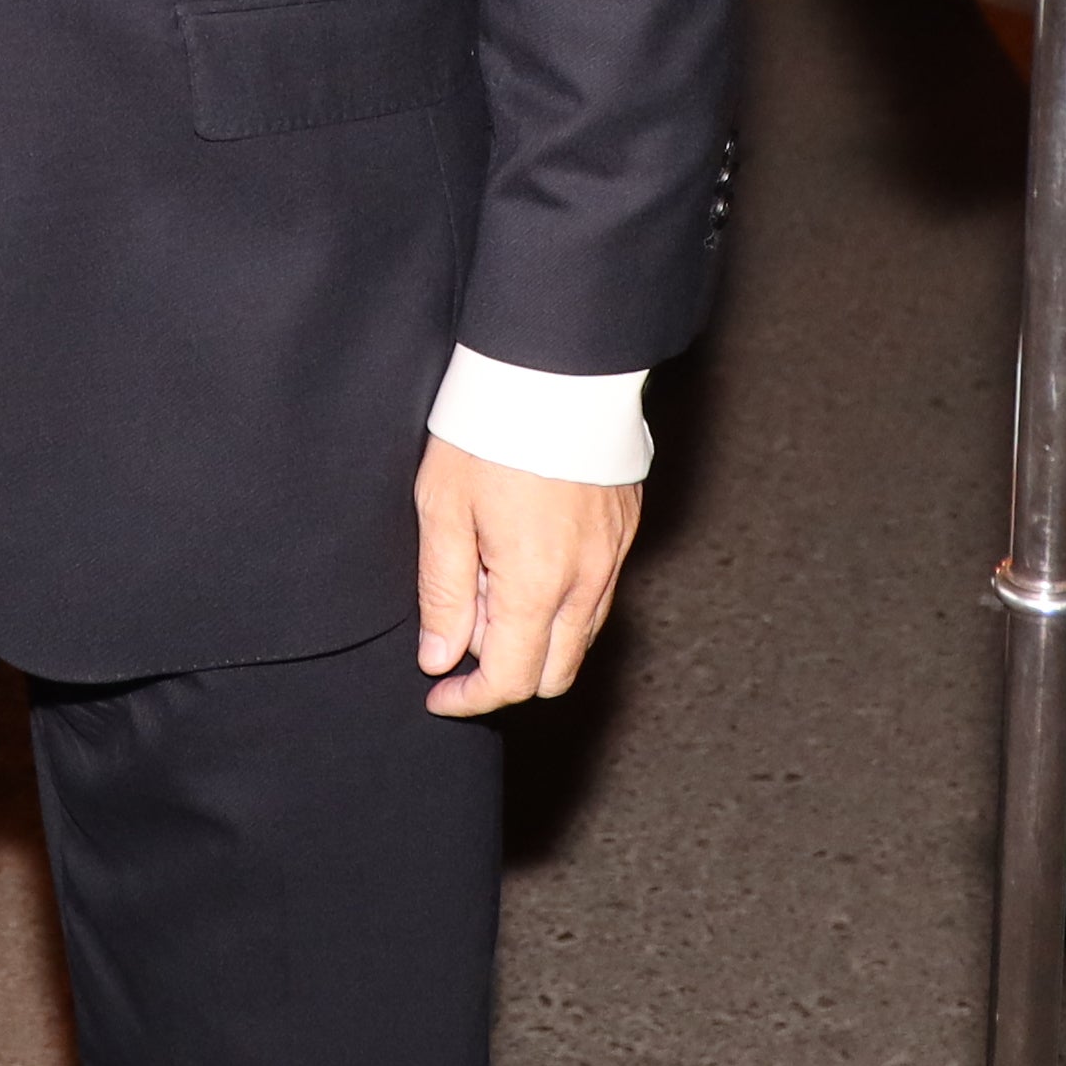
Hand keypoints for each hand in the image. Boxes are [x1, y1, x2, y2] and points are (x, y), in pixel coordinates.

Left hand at [416, 440, 640, 714]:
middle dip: (506, 674)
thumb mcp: (443, 510)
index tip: (439, 693)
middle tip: (462, 630)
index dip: (470, 700)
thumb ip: (444, 592)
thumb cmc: (489, 430)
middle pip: (555, 673)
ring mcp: (614, 556)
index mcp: (536, 584)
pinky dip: (561, 600)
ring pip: (580, 636)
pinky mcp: (626, 529)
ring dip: (535, 636)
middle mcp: (586, 581)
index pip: (510, 680)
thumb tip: (441, 658)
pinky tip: (525, 556)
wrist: (555, 365)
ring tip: (489, 580)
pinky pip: (597, 592)